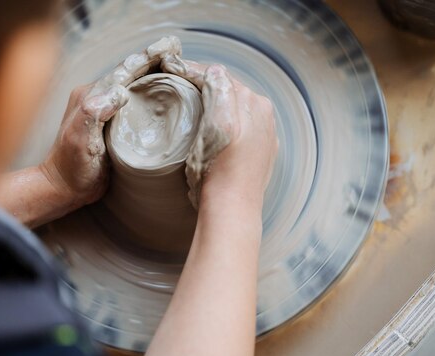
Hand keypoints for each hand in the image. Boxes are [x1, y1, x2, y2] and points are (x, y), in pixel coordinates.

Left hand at [39, 36, 182, 207]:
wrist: (65, 188)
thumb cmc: (72, 167)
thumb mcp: (80, 140)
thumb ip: (94, 113)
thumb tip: (120, 91)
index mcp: (91, 96)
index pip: (124, 72)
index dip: (146, 59)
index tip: (167, 47)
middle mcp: (97, 97)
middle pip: (129, 73)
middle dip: (152, 58)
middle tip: (175, 46)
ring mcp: (104, 110)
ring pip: (132, 85)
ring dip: (152, 71)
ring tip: (173, 61)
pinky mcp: (111, 123)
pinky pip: (133, 101)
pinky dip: (148, 91)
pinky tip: (163, 91)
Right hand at [162, 57, 278, 212]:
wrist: (231, 207)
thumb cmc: (219, 169)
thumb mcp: (217, 123)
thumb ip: (219, 90)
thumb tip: (216, 70)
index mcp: (252, 102)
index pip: (219, 77)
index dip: (193, 72)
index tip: (171, 69)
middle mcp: (263, 114)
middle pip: (228, 90)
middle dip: (205, 84)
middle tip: (178, 82)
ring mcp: (264, 134)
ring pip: (235, 107)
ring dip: (216, 102)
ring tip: (193, 102)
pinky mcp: (260, 152)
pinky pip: (242, 127)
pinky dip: (227, 121)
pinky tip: (214, 128)